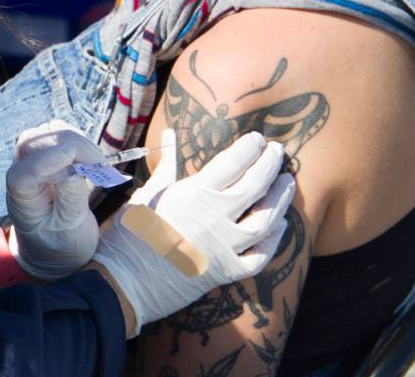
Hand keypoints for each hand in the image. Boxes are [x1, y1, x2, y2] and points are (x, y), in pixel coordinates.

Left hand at [5, 121, 107, 280]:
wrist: (52, 247)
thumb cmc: (59, 244)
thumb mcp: (69, 231)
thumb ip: (70, 201)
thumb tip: (75, 170)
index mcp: (20, 197)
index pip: (28, 171)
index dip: (54, 160)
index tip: (89, 163)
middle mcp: (19, 172)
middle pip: (36, 141)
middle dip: (71, 146)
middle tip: (100, 164)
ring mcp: (30, 159)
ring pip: (47, 131)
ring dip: (76, 140)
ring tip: (98, 162)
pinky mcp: (44, 152)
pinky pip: (58, 134)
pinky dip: (78, 140)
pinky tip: (92, 158)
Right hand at [92, 130, 293, 337]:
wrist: (127, 281)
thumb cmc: (132, 232)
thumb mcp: (148, 191)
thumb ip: (167, 163)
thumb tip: (170, 133)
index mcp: (194, 193)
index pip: (233, 163)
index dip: (250, 148)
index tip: (258, 139)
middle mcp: (216, 217)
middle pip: (255, 186)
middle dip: (270, 165)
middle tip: (278, 152)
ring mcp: (225, 247)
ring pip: (265, 220)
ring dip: (280, 199)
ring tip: (287, 183)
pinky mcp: (227, 271)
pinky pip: (261, 256)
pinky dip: (274, 240)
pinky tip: (279, 225)